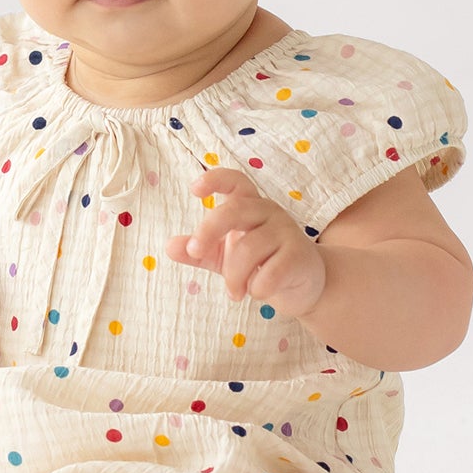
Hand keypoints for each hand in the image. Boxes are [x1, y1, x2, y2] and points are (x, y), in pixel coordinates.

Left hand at [165, 169, 326, 319]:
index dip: (215, 179)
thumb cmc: (260, 263)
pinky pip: (269, 273)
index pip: (235, 181)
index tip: (194, 189)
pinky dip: (256, 288)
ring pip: (248, 249)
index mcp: (249, 205)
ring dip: (234, 277)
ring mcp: (287, 231)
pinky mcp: (299, 256)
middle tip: (194, 252)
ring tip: (235, 293)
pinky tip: (257, 292)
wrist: (304, 286)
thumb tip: (169, 246)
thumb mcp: (224, 256)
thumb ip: (199, 251)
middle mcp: (268, 212)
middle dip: (208, 230)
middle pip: (235, 210)